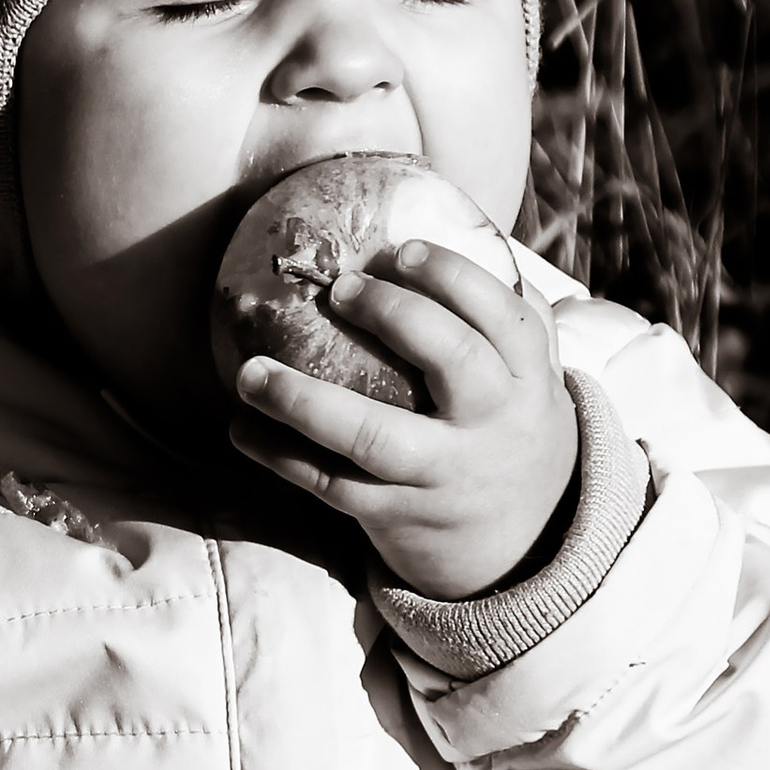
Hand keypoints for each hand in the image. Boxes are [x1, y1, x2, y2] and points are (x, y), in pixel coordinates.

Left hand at [229, 238, 578, 598]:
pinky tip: (243, 429)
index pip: (505, 317)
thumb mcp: (525, 379)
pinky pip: (334, 485)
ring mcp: (444, 475)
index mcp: (526, 380)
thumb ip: (499, 317)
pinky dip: (282, 456)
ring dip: (303, 400)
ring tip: (250, 372)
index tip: (400, 248)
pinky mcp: (401, 515)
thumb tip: (436, 223)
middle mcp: (492, 426)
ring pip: (373, 436)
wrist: (526, 547)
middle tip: (336, 289)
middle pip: (452, 358)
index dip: (453, 277)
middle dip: (392, 314)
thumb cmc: (505, 429)